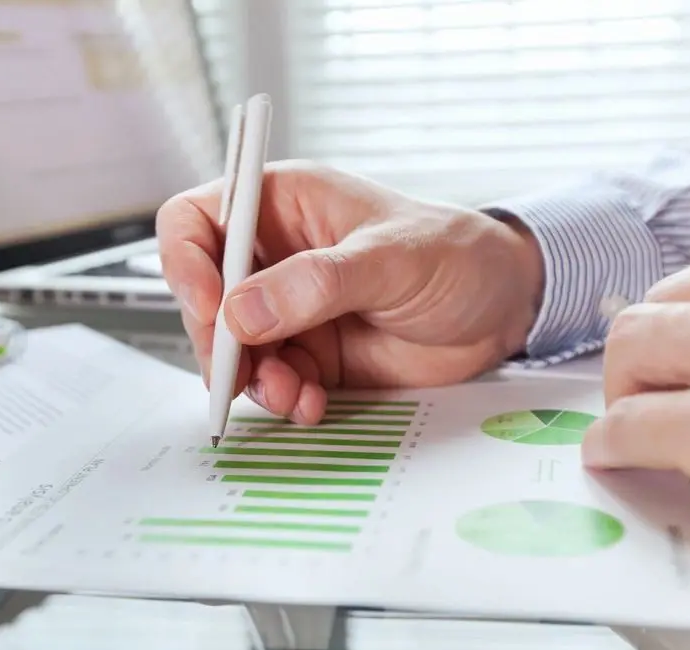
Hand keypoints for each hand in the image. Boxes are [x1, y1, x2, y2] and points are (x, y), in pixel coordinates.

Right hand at [156, 161, 544, 423]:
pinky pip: (269, 382)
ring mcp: (287, 309)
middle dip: (218, 340)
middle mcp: (272, 257)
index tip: (212, 307)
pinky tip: (313, 403)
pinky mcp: (307, 355)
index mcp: (280, 205)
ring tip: (292, 393)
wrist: (502, 311)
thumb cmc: (456, 256)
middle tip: (241, 372)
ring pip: (231, 349)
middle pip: (204, 297)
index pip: (195, 221)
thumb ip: (316, 283)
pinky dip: (282, 399)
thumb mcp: (390, 259)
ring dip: (251, 380)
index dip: (186, 263)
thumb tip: (243, 312)